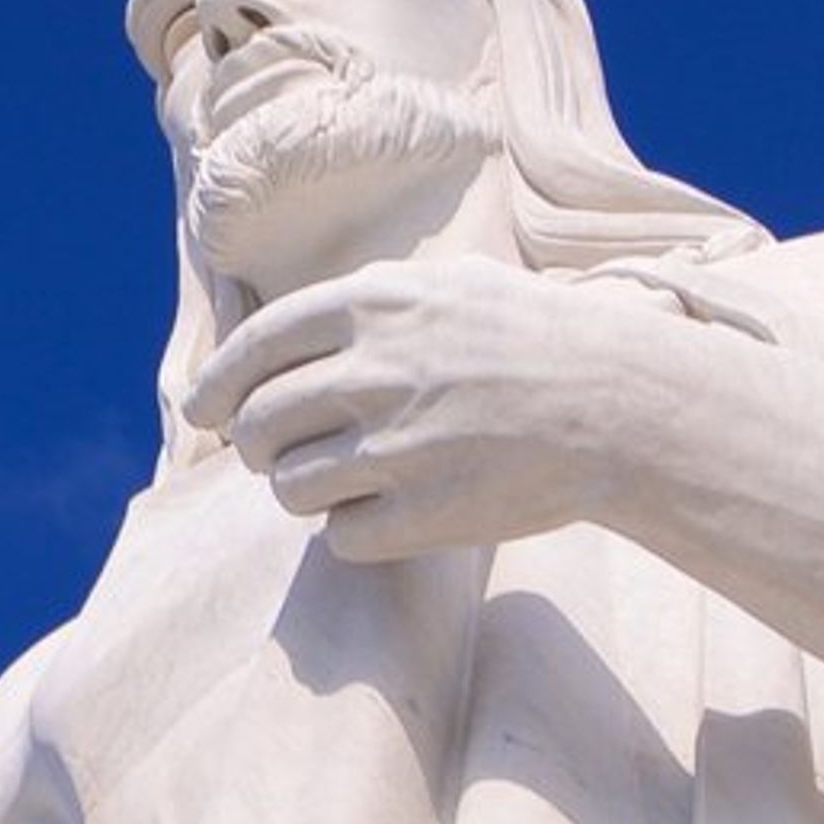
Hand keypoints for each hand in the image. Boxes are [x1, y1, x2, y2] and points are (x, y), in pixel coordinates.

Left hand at [183, 254, 679, 562]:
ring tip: (343, 478)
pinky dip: (353, 530)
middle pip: (258, 427)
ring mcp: (397, 447)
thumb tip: (270, 339)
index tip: (202, 412)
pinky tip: (391, 509)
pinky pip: (340, 537)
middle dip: (255, 446)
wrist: (621, 405)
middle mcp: (376, 372)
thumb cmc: (532, 340)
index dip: (216, 385)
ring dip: (301, 490)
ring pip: (289, 488)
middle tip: (274, 452)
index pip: (253, 350)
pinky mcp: (423, 516)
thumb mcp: (447, 286)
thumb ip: (362, 303)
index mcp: (375, 307)